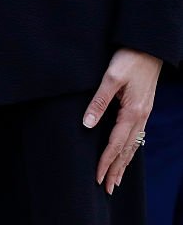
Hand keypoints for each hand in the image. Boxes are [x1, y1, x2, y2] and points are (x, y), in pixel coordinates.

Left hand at [83, 47, 161, 193]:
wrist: (148, 46)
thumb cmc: (129, 58)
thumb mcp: (110, 77)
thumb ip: (98, 102)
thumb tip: (86, 125)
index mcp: (132, 112)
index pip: (116, 143)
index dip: (105, 161)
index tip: (97, 177)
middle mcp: (141, 117)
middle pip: (127, 150)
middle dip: (116, 170)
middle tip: (107, 188)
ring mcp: (144, 113)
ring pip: (133, 144)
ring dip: (124, 163)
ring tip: (116, 179)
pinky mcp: (144, 107)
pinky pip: (137, 135)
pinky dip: (131, 149)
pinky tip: (127, 153)